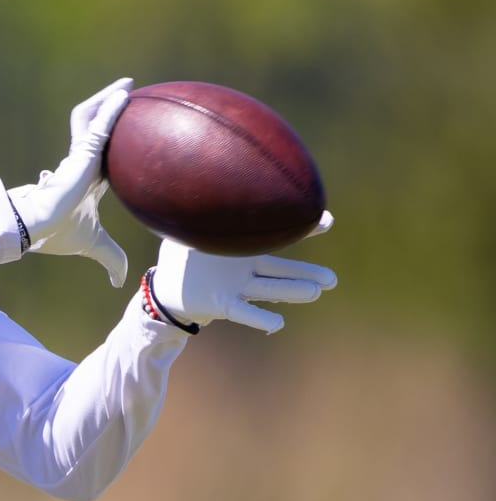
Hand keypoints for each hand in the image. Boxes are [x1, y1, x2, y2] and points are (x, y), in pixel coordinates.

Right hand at [7, 78, 132, 285]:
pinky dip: (112, 108)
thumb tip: (121, 280)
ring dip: (107, 99)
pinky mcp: (80, 152)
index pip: (100, 154)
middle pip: (94, 128)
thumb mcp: (97, 246)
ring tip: (125, 86)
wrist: (38, 228)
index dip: (110, 141)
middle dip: (106, 110)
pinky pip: (99, 124)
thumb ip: (112, 258)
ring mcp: (79, 154)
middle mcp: (80, 162)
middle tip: (125, 95)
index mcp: (84, 179)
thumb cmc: (61, 234)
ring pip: (91, 117)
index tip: (124, 131)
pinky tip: (125, 93)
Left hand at [149, 212, 337, 333]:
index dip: (302, 229)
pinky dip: (259, 319)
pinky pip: (243, 312)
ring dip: (292, 291)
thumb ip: (198, 207)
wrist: (168, 287)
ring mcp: (237, 287)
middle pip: (281, 270)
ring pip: (269, 288)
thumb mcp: (188, 228)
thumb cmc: (181, 256)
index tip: (327, 220)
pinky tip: (277, 324)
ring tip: (316, 292)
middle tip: (332, 279)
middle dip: (307, 273)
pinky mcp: (222, 303)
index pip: (276, 238)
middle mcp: (247, 269)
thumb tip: (199, 176)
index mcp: (244, 249)